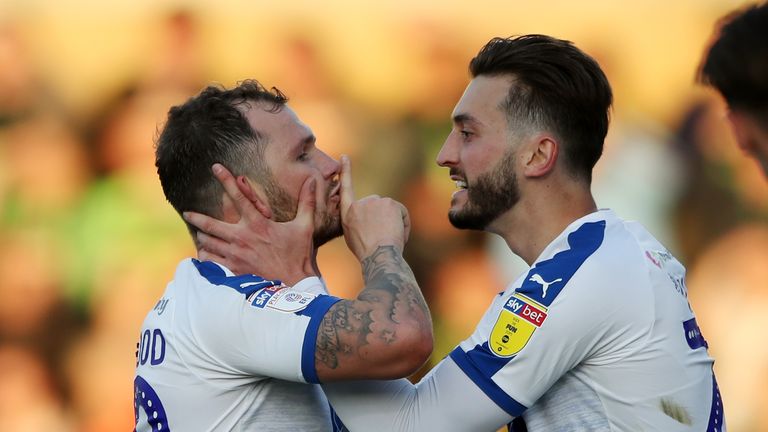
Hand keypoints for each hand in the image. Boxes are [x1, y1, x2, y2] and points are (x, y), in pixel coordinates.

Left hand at [183, 163, 316, 284]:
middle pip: (210, 224)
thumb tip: (313, 181)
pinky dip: (206, 257)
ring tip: (200, 235)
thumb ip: (307, 202)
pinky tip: (205, 255)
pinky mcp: (233, 271)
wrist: (294, 286)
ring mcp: (235, 256)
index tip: (216, 167)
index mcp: (258, 224)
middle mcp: (242, 238)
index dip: (226, 179)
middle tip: (187, 213)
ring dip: (202, 238)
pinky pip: (210, 262)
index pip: (238, 196)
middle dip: (196, 217)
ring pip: (208, 243)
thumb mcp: (304, 226)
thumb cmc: (299, 255)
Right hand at [339, 155, 410, 260]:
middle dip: (383, 219)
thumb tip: (366, 217)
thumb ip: (357, 221)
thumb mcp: (353, 237)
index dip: (346, 172)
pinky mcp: (389, 202)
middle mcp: (359, 204)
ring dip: (394, 222)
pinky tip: (399, 235)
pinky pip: (401, 212)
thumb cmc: (368, 253)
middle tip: (383, 237)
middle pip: (377, 206)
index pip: (346, 189)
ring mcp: (374, 202)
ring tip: (390, 239)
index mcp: (348, 214)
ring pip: (390, 209)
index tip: (344, 157)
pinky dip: (404, 223)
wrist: (379, 256)